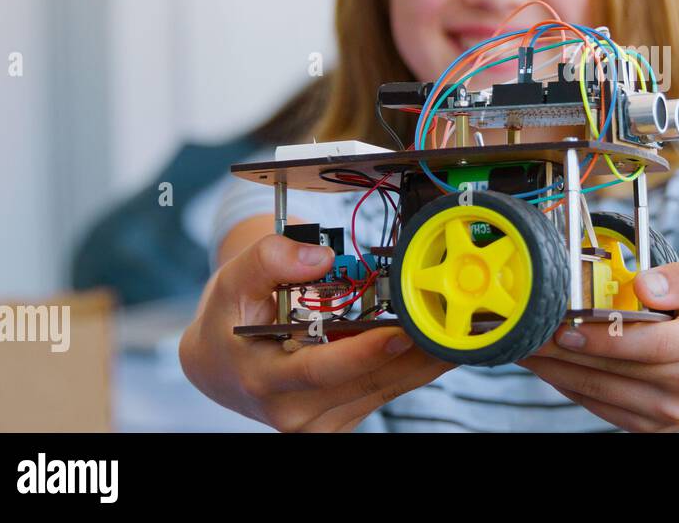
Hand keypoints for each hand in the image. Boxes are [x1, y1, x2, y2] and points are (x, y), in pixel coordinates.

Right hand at [178, 234, 453, 431]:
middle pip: (366, 382)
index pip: (320, 370)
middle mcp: (292, 410)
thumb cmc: (231, 321)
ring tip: (457, 331)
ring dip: (423, 361)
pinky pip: (385, 392)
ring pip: (385, 389)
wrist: (221, 366)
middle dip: (413, 352)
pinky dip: (412, 368)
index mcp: (264, 379)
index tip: (401, 331)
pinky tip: (436, 345)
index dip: (363, 353)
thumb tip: (319, 258)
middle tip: (451, 324)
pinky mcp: (340, 418)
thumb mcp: (234, 279)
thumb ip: (270, 259)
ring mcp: (319, 420)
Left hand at [520, 256, 678, 431]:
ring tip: (528, 346)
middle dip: (566, 351)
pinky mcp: (654, 428)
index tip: (566, 324)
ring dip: (559, 371)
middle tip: (528, 331)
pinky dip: (571, 387)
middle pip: (617, 370)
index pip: (651, 344)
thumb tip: (644, 285)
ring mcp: (673, 413)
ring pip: (603, 393)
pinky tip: (550, 366)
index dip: (604, 337)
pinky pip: (603, 408)